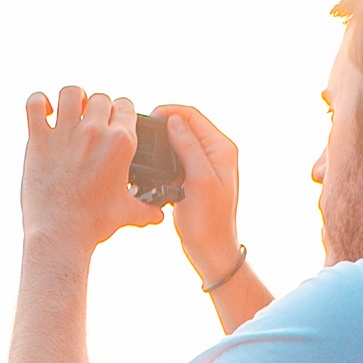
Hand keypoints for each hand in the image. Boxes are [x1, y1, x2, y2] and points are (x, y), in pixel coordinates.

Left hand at [20, 87, 165, 253]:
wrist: (61, 234)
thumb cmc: (94, 223)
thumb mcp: (126, 213)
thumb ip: (146, 210)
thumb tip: (159, 216)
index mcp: (120, 143)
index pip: (125, 106)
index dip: (120, 112)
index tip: (114, 122)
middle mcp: (93, 132)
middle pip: (100, 98)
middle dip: (98, 108)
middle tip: (92, 124)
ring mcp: (64, 133)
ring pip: (70, 92)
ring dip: (72, 99)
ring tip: (70, 113)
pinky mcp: (38, 140)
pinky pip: (35, 103)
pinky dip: (39, 102)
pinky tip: (44, 113)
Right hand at [151, 104, 242, 283]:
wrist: (211, 251)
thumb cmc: (208, 221)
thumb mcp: (199, 180)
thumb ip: (188, 148)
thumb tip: (174, 120)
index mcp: (221, 148)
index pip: (193, 115)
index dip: (169, 112)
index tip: (148, 119)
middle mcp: (215, 152)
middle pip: (185, 125)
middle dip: (163, 126)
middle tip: (140, 134)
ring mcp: (205, 165)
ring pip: (179, 142)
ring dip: (162, 143)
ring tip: (143, 150)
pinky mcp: (194, 177)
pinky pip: (176, 159)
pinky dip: (164, 160)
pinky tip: (152, 169)